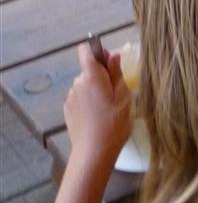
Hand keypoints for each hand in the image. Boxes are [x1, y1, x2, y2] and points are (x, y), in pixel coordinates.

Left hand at [65, 43, 132, 167]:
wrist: (95, 151)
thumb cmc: (115, 122)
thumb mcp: (124, 96)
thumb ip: (116, 73)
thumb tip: (113, 55)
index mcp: (92, 77)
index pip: (86, 51)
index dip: (97, 52)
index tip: (109, 63)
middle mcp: (77, 83)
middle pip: (89, 71)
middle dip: (102, 77)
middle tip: (117, 94)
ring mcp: (70, 98)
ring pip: (85, 86)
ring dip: (95, 90)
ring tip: (108, 109)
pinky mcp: (68, 110)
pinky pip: (80, 98)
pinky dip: (88, 102)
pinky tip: (97, 116)